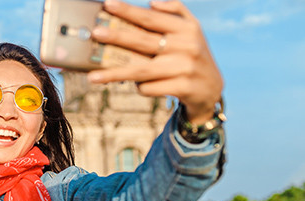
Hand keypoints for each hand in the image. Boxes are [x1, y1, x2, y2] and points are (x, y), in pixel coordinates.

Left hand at [88, 0, 222, 124]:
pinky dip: (139, 87)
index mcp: (187, 28)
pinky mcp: (182, 88)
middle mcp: (187, 46)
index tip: (108, 4)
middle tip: (95, 33)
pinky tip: (139, 85)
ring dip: (114, 74)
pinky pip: (148, 88)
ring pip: (141, 70)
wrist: (211, 88)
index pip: (151, 18)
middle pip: (143, 41)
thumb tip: (152, 3)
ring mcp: (185, 68)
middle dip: (116, 37)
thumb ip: (175, 11)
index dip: (128, 11)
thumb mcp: (191, 30)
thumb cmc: (191, 55)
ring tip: (93, 77)